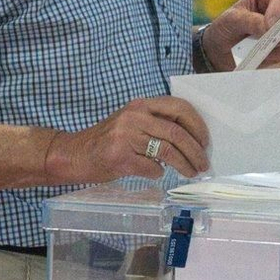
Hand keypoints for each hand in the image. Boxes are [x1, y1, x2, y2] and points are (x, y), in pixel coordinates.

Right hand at [48, 97, 208, 181]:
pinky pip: (151, 168)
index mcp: (140, 105)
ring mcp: (126, 136)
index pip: (178, 108)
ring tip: (192, 173)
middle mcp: (134, 116)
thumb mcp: (131, 122)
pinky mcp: (120, 157)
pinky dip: (159, 173)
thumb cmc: (107, 140)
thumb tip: (191, 139)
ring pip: (168, 151)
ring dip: (185, 165)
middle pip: (177, 132)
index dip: (197, 125)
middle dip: (196, 150)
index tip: (205, 141)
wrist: (74, 154)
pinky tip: (157, 173)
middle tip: (204, 163)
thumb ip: (156, 124)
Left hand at [203, 0, 279, 70]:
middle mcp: (278, 13)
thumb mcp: (232, 20)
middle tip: (269, 38)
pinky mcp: (279, 49)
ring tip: (253, 48)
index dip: (279, 10)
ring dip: (272, 45)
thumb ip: (250, 21)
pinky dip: (268, 56)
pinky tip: (255, 55)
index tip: (270, 25)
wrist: (221, 49)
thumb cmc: (226, 27)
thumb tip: (268, 28)